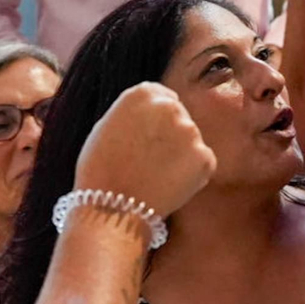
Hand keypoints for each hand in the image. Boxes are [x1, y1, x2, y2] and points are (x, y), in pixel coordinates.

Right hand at [74, 82, 215, 217]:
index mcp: (143, 94)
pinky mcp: (204, 157)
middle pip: (179, 118)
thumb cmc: (100, 171)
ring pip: (190, 142)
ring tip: (155, 177)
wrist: (111, 209)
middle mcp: (169, 106)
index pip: (163, 98)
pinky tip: (168, 187)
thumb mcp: (107, 126)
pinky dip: (191, 175)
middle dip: (170, 136)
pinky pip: (202, 164)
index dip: (155, 121)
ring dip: (181, 156)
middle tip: (151, 162)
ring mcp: (189, 131)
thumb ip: (135, 113)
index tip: (147, 139)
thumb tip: (151, 115)